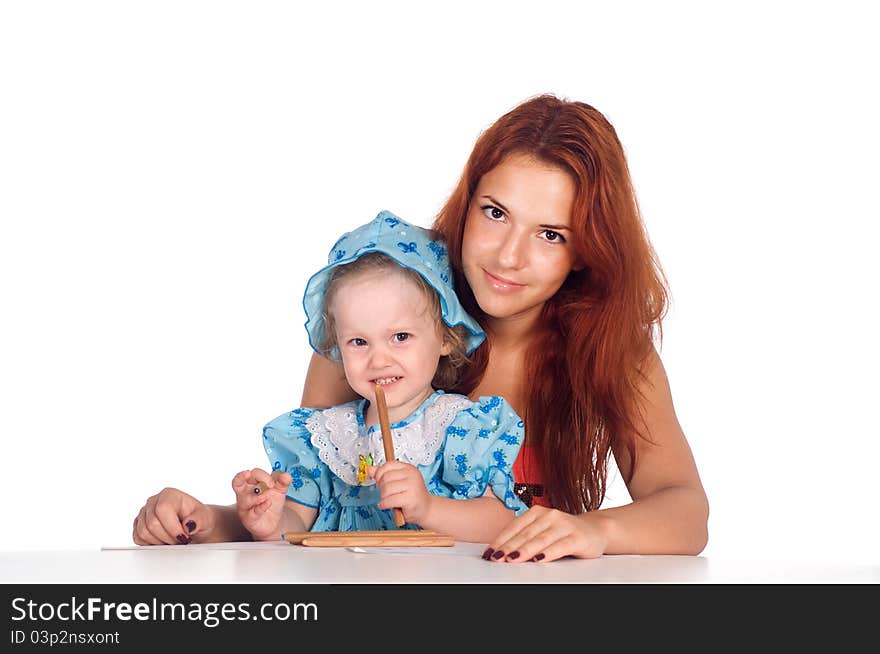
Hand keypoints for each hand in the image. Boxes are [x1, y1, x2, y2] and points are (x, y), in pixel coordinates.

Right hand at [132, 487, 215, 545]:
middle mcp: (154, 501)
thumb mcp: (205, 519)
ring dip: (160, 542)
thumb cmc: (199, 520)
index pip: (162, 509)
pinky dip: (151, 544)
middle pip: (152, 524)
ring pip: (143, 532)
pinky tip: (163, 541)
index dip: (172, 527)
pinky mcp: (139, 524)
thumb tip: (188, 525)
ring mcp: (144, 513)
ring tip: (173, 540)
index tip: (183, 537)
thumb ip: (200, 520)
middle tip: (180, 540)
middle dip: (168, 537)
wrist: (194, 526)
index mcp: (169, 495)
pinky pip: (138, 538)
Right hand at [231, 468, 291, 540]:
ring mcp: (245, 506)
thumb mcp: (279, 490)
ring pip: (244, 500)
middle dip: (241, 477)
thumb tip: (286, 475)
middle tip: (249, 474)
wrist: (273, 522)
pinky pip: (253, 512)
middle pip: (237, 482)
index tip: (272, 482)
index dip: (261, 475)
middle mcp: (245, 494)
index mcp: (251, 484)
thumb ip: (283, 482)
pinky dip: (261, 506)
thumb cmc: (270, 502)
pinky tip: (268, 503)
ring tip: (266, 496)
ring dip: (256, 497)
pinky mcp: (249, 518)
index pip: (251, 474)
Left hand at [368, 461, 432, 525]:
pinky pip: (389, 500)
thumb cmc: (411, 496)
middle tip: (387, 494)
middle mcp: (411, 475)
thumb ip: (383, 474)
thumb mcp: (397, 482)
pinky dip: (384, 504)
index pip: (388, 465)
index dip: (379, 474)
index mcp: (408, 468)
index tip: (380, 482)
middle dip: (382, 488)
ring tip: (389, 500)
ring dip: (384, 497)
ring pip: (386, 489)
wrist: (425, 509)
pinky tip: (386, 505)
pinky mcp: (410, 498)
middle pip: (385, 478)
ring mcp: (412, 486)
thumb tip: (369, 469)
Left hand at [485, 505, 608, 562]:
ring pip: (540, 540)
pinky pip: (560, 546)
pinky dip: (548, 553)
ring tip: (511, 559)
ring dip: (524, 550)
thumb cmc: (563, 532)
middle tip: (496, 557)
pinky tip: (539, 559)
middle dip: (508, 547)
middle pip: (525, 534)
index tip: (489, 552)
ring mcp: (564, 525)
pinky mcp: (577, 537)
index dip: (501, 540)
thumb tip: (500, 549)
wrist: (595, 530)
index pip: (515, 527)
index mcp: (537, 512)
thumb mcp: (542, 530)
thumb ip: (525, 537)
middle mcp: (549, 515)